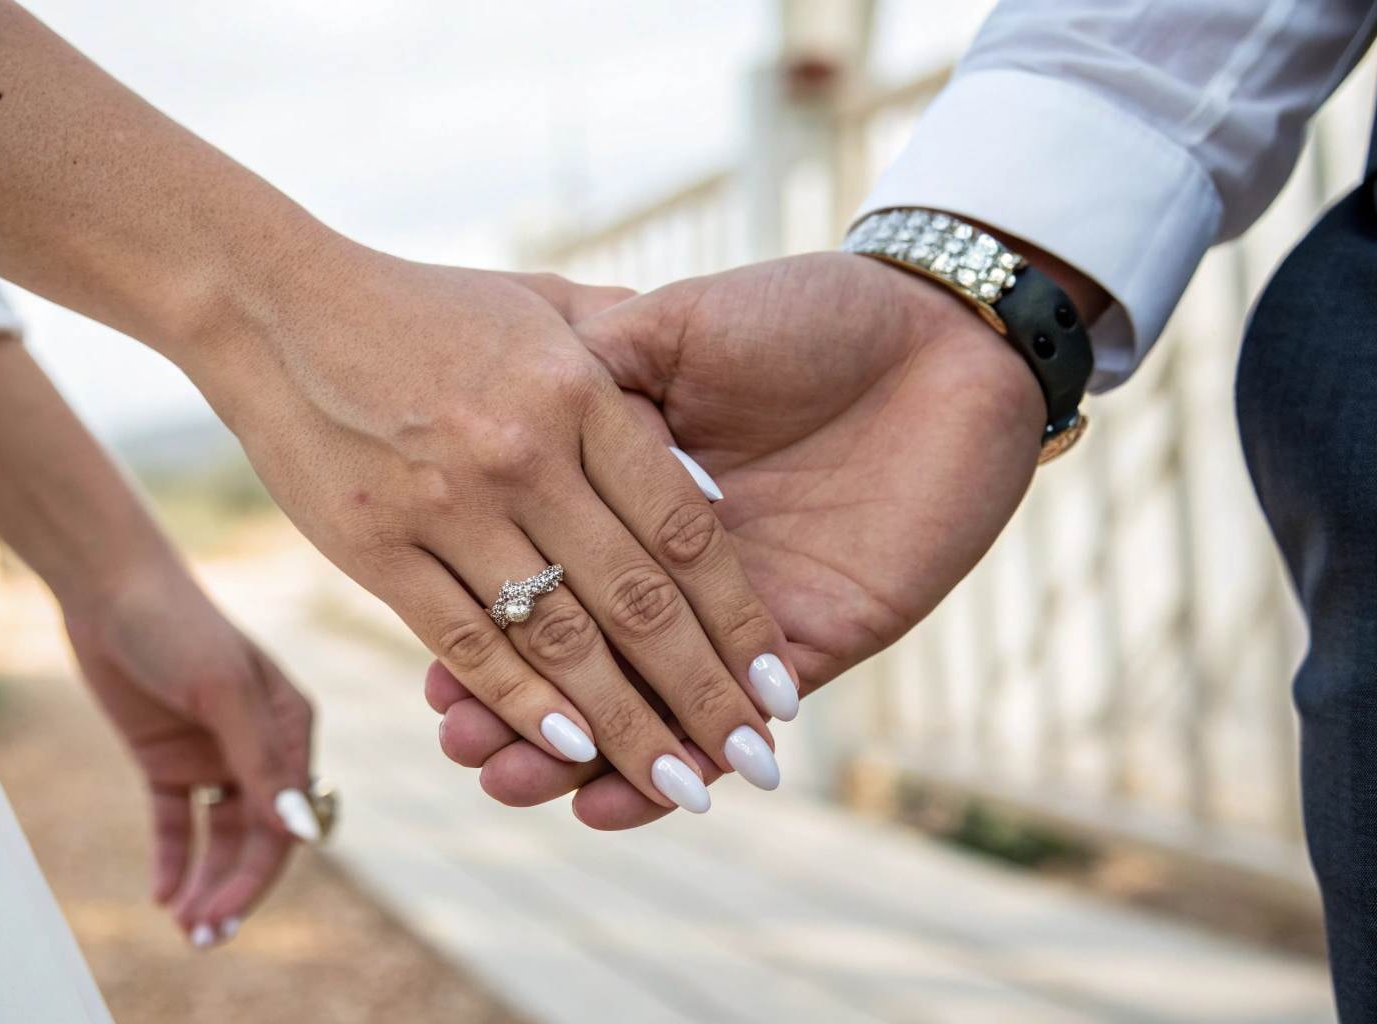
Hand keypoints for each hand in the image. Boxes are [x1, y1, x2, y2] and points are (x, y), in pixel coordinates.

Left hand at [61, 558, 313, 946]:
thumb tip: (299, 830)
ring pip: (218, 836)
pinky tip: (161, 892)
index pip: (285, 817)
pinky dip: (172, 856)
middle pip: (256, 836)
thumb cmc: (176, 625)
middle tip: (202, 936)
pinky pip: (176, 820)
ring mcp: (213, 754)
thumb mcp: (220, 691)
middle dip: (233, 888)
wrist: (107, 588)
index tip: (223, 912)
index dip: (259, 871)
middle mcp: (258, 746)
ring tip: (184, 925)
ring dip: (205, 880)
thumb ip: (260, 761)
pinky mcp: (167, 758)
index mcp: (290, 727)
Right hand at [184, 244, 798, 813]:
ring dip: (625, 726)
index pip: (684, 529)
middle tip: (754, 764)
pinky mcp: (377, 548)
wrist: (274, 301)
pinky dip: (518, 701)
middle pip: (637, 600)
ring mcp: (447, 504)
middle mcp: (523, 453)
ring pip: (558, 639)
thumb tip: (710, 457)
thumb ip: (630, 358)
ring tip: (681, 786)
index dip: (740, 618)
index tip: (778, 684)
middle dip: (704, 695)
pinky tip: (567, 749)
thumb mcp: (542, 303)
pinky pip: (464, 642)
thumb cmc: (422, 307)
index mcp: (578, 392)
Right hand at [431, 252, 1044, 826]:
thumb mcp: (673, 329)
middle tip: (459, 751)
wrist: (943, 331)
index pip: (549, 578)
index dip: (492, 630)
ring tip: (508, 787)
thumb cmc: (803, 311)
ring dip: (585, 752)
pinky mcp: (816, 636)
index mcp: (633, 486)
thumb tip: (501, 439)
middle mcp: (677, 559)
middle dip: (518, 710)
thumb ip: (593, 373)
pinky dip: (681, 760)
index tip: (433, 677)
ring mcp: (746, 608)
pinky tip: (605, 799)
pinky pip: (742, 714)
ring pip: (654, 700)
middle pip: (587, 652)